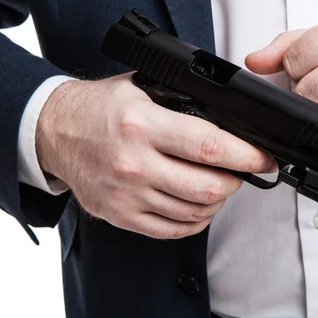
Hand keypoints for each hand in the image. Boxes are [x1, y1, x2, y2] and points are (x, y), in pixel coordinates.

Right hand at [36, 73, 274, 238]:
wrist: (54, 131)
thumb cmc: (99, 108)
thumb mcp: (142, 87)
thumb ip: (183, 101)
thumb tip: (230, 118)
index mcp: (142, 125)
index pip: (210, 147)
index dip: (247, 156)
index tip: (264, 159)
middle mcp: (134, 163)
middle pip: (208, 187)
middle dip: (237, 181)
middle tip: (242, 170)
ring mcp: (127, 195)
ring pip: (194, 211)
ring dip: (218, 200)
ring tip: (219, 183)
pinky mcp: (121, 215)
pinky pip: (172, 230)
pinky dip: (196, 219)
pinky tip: (199, 204)